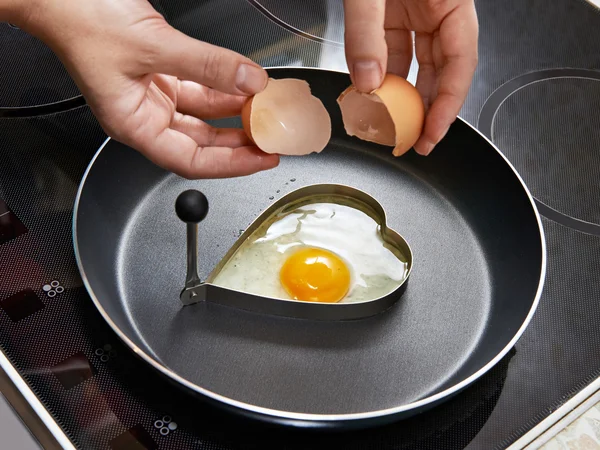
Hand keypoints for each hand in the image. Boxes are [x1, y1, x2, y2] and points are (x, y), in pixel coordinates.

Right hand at [17, 0, 278, 178]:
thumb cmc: (80, 20)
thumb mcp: (153, 46)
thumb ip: (206, 66)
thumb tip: (250, 81)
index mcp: (133, 125)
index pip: (191, 160)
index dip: (231, 164)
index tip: (262, 159)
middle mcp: (144, 115)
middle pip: (201, 143)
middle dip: (239, 142)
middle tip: (271, 140)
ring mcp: (153, 94)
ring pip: (203, 116)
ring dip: (234, 114)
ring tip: (265, 114)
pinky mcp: (160, 72)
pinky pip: (200, 88)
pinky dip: (223, 88)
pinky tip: (246, 86)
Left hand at [343, 0, 477, 154]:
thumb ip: (366, 32)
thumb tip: (367, 81)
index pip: (462, 61)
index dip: (448, 103)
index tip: (432, 132)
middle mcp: (438, 8)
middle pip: (443, 69)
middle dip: (429, 109)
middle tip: (416, 142)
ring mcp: (415, 10)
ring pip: (416, 63)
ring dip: (404, 96)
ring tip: (395, 126)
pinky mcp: (392, 12)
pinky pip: (392, 49)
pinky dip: (382, 74)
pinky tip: (374, 94)